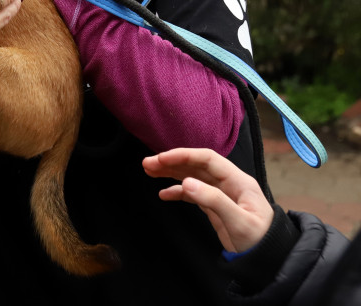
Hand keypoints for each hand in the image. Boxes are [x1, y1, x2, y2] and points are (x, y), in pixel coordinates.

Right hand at [143, 147, 274, 252]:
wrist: (269, 261)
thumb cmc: (259, 240)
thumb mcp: (238, 222)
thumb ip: (213, 200)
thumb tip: (186, 183)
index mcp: (238, 181)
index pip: (207, 159)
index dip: (183, 156)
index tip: (161, 159)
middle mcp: (229, 183)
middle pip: (196, 165)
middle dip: (172, 162)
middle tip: (147, 164)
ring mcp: (221, 194)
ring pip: (192, 176)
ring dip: (171, 173)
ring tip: (149, 171)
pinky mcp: (215, 206)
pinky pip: (193, 193)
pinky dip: (177, 191)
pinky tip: (164, 194)